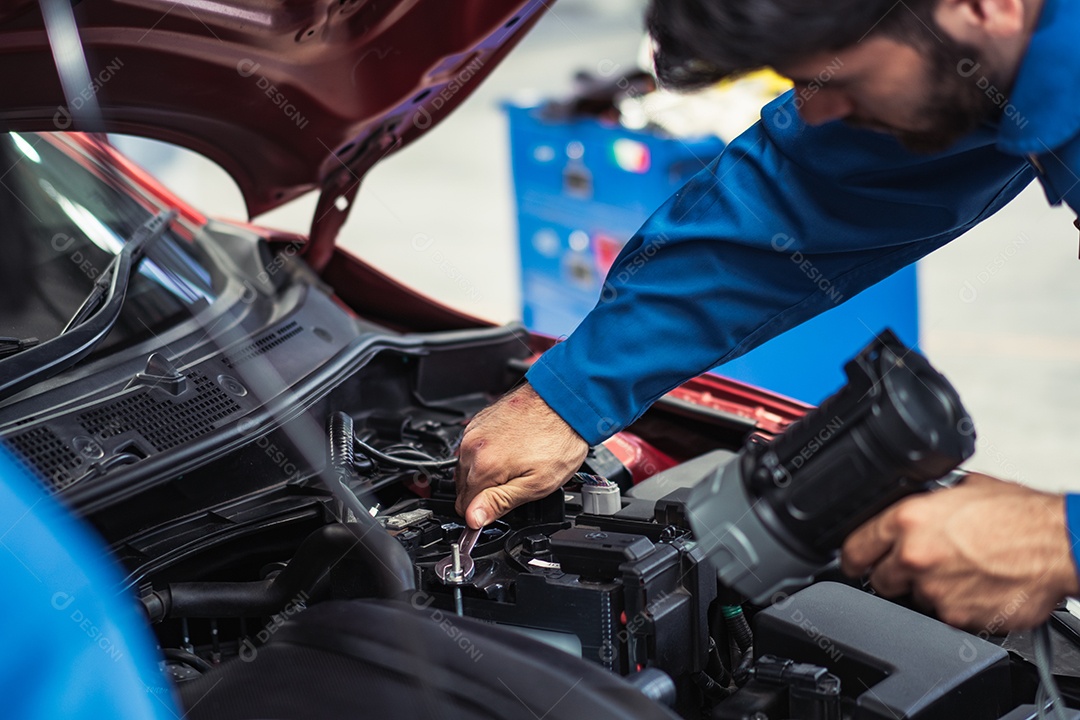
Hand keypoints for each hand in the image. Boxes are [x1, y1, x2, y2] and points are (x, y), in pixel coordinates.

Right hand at [455, 382, 587, 528]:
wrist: (565, 402)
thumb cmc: (559, 440)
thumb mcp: (537, 484)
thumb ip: (500, 503)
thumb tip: (473, 519)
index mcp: (483, 465)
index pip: (464, 506)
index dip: (482, 513)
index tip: (498, 510)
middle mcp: (472, 446)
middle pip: (463, 487)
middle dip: (485, 492)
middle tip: (515, 484)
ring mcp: (474, 431)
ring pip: (467, 467)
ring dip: (486, 472)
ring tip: (515, 464)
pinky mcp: (480, 421)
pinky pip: (473, 448)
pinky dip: (487, 454)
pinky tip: (511, 450)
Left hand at [841, 474, 1079, 631]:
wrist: (1059, 546)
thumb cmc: (1020, 516)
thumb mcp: (961, 488)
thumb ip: (927, 501)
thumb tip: (914, 502)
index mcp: (908, 521)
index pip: (854, 548)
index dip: (853, 556)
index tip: (855, 561)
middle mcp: (914, 557)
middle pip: (879, 578)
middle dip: (894, 573)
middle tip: (920, 564)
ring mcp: (934, 591)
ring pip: (913, 598)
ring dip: (929, 588)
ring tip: (961, 570)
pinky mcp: (957, 617)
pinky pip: (944, 615)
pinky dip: (955, 605)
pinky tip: (976, 586)